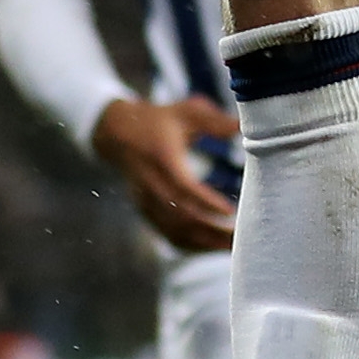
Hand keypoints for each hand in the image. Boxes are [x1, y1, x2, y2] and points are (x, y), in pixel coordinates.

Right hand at [93, 97, 238, 254]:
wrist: (117, 133)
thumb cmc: (158, 121)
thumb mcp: (185, 112)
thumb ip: (213, 121)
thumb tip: (242, 126)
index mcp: (162, 159)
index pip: (183, 186)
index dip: (205, 202)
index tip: (230, 211)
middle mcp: (152, 184)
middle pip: (181, 216)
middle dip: (211, 230)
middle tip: (241, 234)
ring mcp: (147, 202)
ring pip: (175, 231)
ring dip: (204, 242)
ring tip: (234, 245)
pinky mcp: (147, 212)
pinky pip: (169, 235)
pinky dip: (192, 245)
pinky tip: (213, 246)